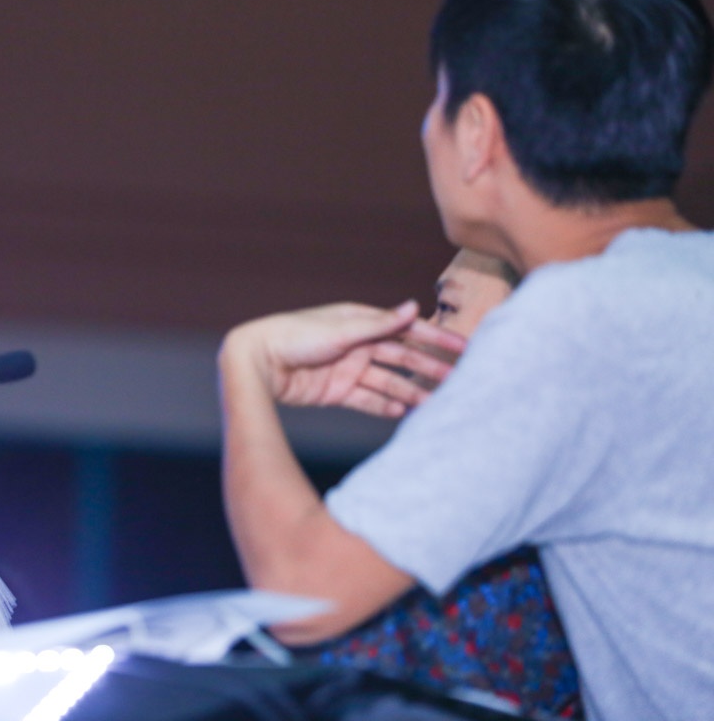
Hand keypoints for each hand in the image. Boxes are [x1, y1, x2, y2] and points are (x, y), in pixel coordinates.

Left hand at [221, 300, 466, 417]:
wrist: (256, 361)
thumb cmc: (294, 336)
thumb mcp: (340, 329)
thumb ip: (379, 323)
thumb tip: (414, 307)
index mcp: (360, 321)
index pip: (406, 329)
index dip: (435, 338)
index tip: (463, 348)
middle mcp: (357, 344)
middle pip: (401, 357)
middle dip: (429, 369)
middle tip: (459, 381)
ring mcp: (347, 368)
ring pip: (387, 381)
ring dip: (411, 392)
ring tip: (436, 405)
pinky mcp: (335, 391)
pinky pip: (367, 400)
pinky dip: (384, 407)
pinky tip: (404, 413)